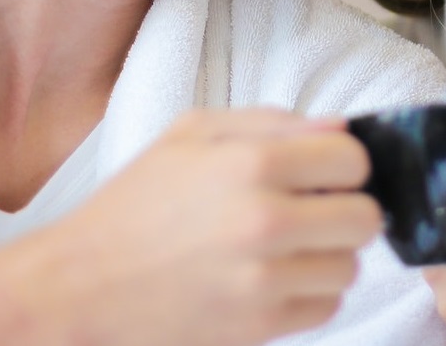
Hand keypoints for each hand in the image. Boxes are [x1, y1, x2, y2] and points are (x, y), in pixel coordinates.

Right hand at [0, 108, 381, 345]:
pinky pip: (327, 309)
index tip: (323, 170)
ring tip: (287, 246)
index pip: (353, 159)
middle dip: (345, 209)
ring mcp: (265, 281)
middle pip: (365, 217)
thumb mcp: (191, 133)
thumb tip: (338, 125)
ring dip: (329, 255)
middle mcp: (266, 222)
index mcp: (252, 163)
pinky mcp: (259, 328)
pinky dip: (310, 294)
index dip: (342, 162)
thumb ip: (270, 121)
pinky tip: (273, 277)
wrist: (80, 285)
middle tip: (312, 209)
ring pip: (351, 266)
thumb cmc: (135, 202)